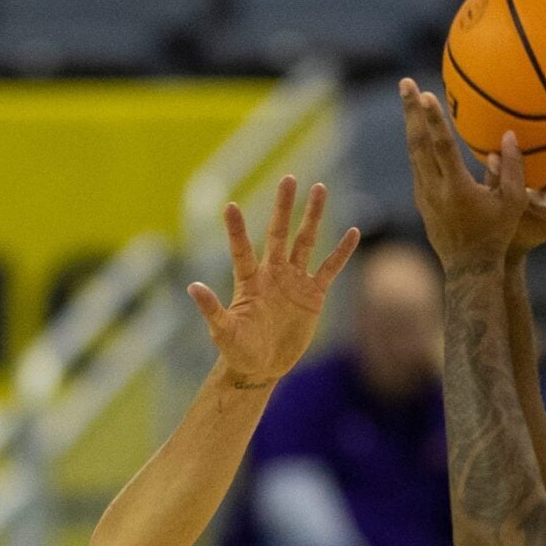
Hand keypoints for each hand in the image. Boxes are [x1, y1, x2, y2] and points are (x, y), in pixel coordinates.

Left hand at [188, 175, 359, 388]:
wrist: (262, 366)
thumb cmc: (238, 350)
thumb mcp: (223, 331)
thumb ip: (212, 309)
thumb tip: (192, 287)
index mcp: (249, 281)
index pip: (242, 249)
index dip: (237, 229)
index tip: (230, 206)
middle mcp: (272, 274)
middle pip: (279, 233)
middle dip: (283, 207)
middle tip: (289, 179)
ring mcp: (294, 281)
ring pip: (305, 242)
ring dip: (312, 217)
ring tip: (319, 188)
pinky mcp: (313, 295)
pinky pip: (330, 268)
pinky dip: (341, 252)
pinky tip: (353, 232)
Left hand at [400, 78, 528, 273]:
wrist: (468, 269)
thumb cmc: (496, 235)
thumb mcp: (513, 203)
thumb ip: (514, 168)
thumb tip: (509, 135)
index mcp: (457, 189)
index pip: (442, 148)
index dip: (434, 121)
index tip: (426, 95)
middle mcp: (434, 190)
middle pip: (418, 144)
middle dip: (411, 111)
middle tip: (405, 83)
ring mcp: (424, 196)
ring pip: (413, 153)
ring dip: (410, 124)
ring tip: (408, 98)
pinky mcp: (421, 201)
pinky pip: (416, 166)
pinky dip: (416, 144)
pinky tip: (417, 130)